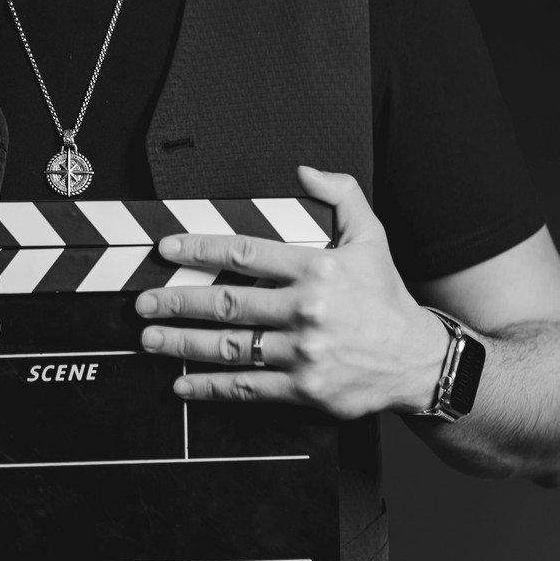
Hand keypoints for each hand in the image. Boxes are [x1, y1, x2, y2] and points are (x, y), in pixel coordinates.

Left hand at [135, 165, 445, 418]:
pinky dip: (209, 388)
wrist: (416, 360)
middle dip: (176, 302)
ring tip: (150, 340)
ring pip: (229, 347)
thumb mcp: (372, 237)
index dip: (200, 248)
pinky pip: (245, 388)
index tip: (167, 249)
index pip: (245, 252)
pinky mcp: (302, 389)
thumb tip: (304, 171)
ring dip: (182, 344)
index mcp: (317, 268)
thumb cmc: (386, 297)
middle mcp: (306, 310)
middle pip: (226, 303)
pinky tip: (182, 385)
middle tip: (143, 304)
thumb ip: (341, 196)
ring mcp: (302, 353)